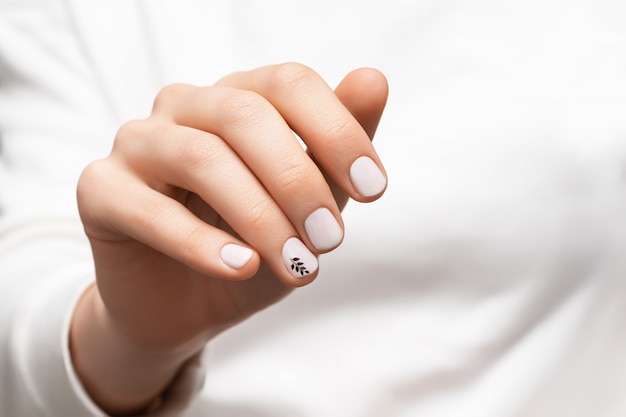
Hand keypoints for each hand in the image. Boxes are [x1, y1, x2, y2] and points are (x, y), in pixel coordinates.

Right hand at [71, 63, 387, 413]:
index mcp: (237, 98)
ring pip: (200, 156)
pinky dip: (201, 243)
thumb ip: (337, 144)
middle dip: (298, 181)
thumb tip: (374, 78)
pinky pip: (149, 208)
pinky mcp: (101, 190)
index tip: (373, 189)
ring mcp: (138, 143)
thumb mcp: (307, 202)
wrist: (187, 304)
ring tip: (295, 264)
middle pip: (244, 115)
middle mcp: (185, 107)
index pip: (289, 83)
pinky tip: (241, 269)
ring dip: (258, 215)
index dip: (337, 131)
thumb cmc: (252, 246)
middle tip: (331, 239)